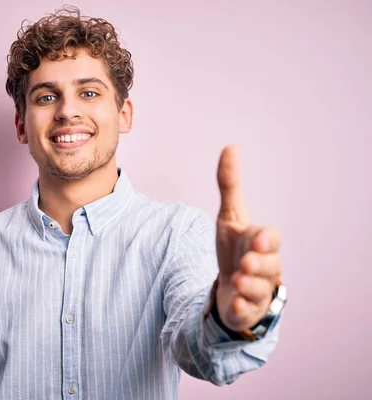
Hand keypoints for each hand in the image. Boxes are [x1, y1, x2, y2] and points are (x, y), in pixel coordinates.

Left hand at [214, 146, 281, 331]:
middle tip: (246, 262)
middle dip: (259, 264)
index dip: (266, 240)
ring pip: (259, 290)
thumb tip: (230, 148)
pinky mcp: (245, 310)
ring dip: (249, 285)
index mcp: (262, 244)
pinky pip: (246, 311)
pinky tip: (234, 303)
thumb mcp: (229, 216)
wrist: (231, 285)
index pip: (271, 240)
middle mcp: (265, 268)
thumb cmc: (236, 248)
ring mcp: (257, 291)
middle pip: (269, 266)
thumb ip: (230, 186)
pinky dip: (241, 307)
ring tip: (237, 280)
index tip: (258, 238)